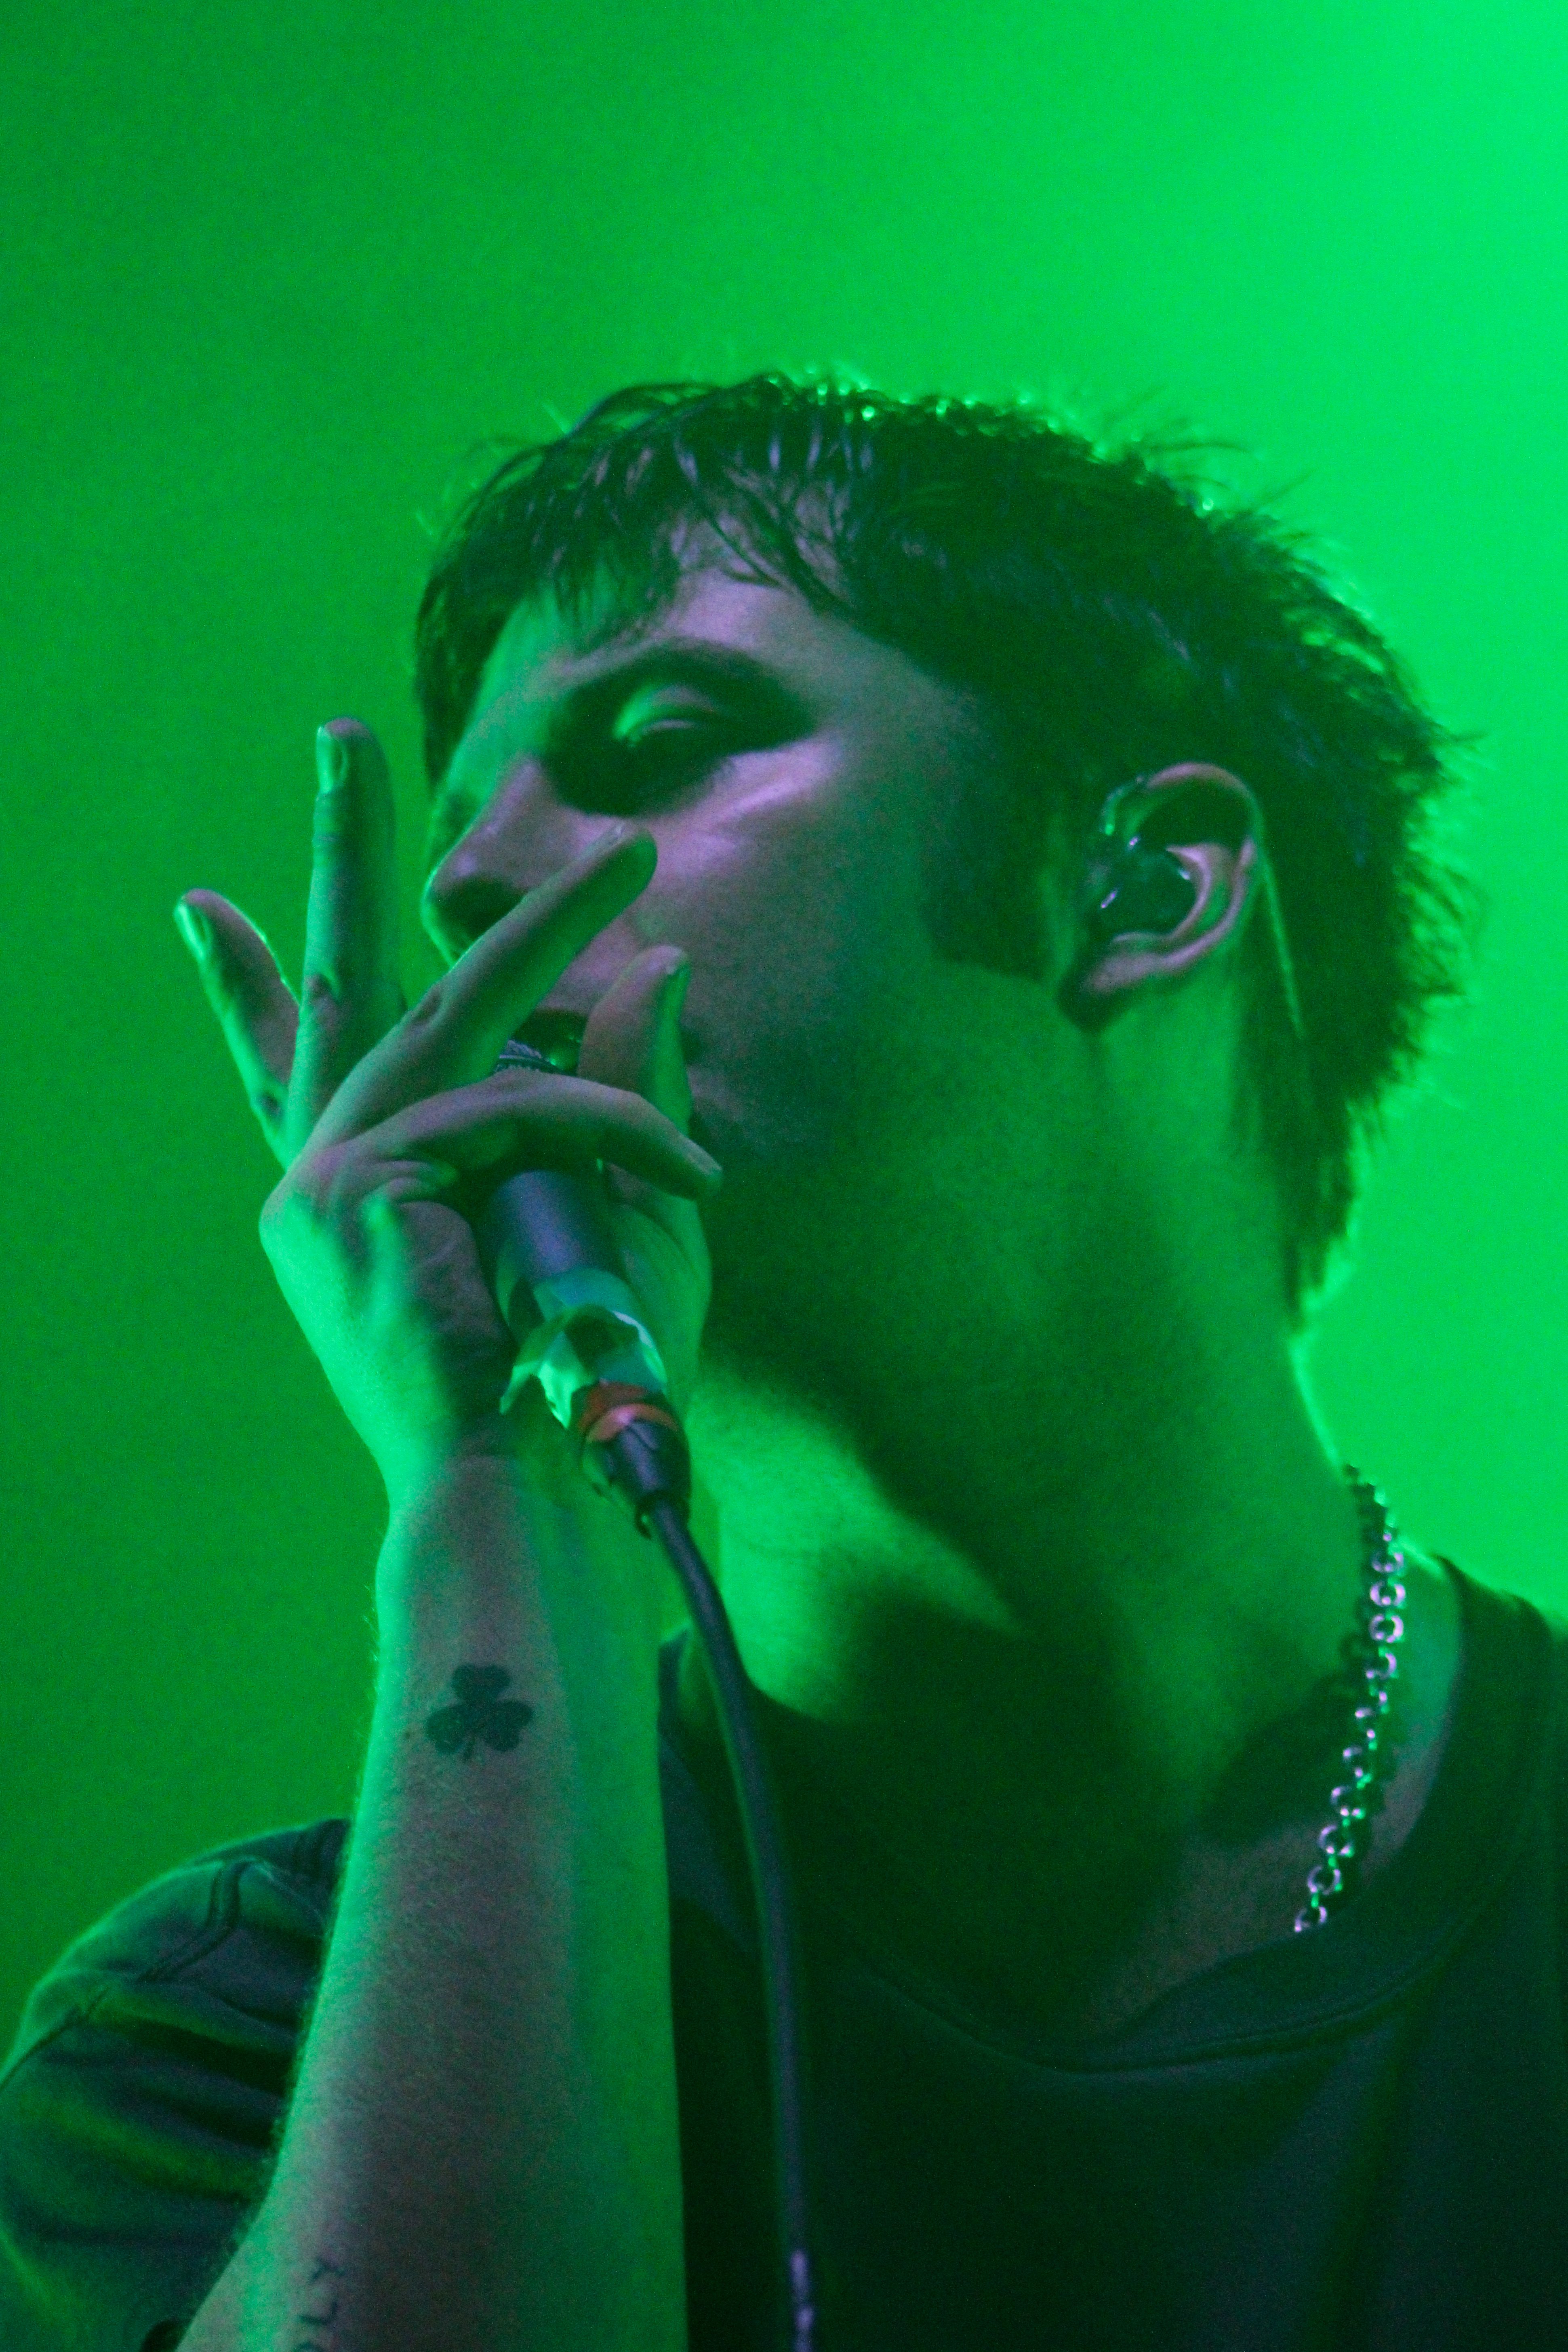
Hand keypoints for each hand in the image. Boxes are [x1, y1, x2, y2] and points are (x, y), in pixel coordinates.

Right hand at [175, 720, 718, 1502]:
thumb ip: (624, 1088)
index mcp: (363, 1193)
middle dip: (344, 852)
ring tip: (632, 860)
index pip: (297, 1068)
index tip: (203, 912)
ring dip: (545, 928)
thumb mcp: (621, 1207)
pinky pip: (506, 1111)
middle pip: (343, 988)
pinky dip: (604, 1128)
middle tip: (339, 735)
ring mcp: (324, 1180)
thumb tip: (655, 964)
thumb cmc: (582, 1370)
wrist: (535, 1489)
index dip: (247, 991)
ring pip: (449, 1016)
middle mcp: (322, 1177)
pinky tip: (679, 1173)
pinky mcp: (353, 1189)